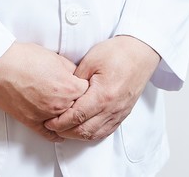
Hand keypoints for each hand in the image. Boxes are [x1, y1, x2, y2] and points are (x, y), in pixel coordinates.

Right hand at [0, 42, 89, 141]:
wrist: (1, 65)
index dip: (86, 87)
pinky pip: (49, 134)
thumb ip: (70, 69)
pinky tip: (59, 132)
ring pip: (66, 122)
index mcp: (68, 87)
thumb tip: (77, 75)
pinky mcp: (32, 122)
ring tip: (68, 112)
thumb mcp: (54, 57)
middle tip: (75, 97)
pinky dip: (55, 134)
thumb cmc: (24, 58)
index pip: (89, 92)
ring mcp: (46, 115)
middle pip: (79, 109)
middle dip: (79, 102)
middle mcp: (60, 104)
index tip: (83, 86)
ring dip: (68, 117)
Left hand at [43, 36, 159, 142]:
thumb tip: (65, 92)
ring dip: (78, 135)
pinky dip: (92, 134)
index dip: (61, 122)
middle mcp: (112, 108)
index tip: (49, 122)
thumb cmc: (117, 52)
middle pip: (85, 130)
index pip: (77, 116)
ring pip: (95, 134)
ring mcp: (118, 113)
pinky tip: (83, 130)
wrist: (140, 53)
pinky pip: (106, 131)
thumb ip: (76, 79)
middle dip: (66, 131)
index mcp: (103, 95)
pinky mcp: (123, 113)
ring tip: (64, 130)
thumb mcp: (91, 60)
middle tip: (52, 127)